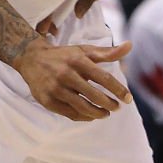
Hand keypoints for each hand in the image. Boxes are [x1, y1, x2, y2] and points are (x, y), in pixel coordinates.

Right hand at [14, 38, 132, 120]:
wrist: (32, 59)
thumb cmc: (64, 55)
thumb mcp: (84, 51)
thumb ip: (107, 52)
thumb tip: (130, 45)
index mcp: (78, 60)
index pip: (103, 78)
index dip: (118, 90)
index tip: (128, 98)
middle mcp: (66, 74)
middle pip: (93, 95)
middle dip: (109, 104)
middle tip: (117, 108)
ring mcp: (56, 89)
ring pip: (81, 107)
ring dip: (97, 113)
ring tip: (106, 114)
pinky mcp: (47, 101)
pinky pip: (69, 113)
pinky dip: (83, 117)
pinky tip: (91, 116)